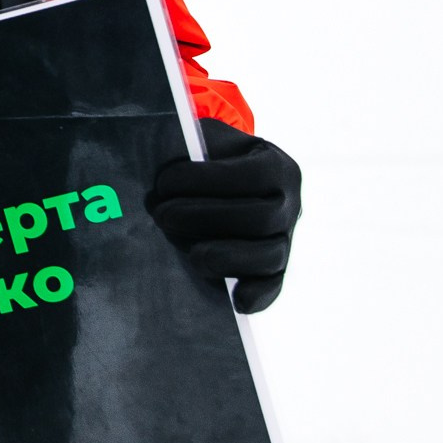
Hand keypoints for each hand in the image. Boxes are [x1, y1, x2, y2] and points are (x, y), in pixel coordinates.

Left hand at [146, 119, 300, 313]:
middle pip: (259, 217)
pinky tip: (236, 300)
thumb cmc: (210, 160)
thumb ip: (187, 148)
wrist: (228, 179)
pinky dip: (257, 295)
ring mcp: (286, 238)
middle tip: (162, 215)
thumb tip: (153, 163)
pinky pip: (273, 286)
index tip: (164, 182)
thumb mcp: (204, 142)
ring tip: (191, 255)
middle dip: (206, 218)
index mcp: (275, 165)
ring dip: (227, 258)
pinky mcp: (276, 268)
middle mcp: (289, 203)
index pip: (249, 175)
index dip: (205, 180)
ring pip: (269, 255)